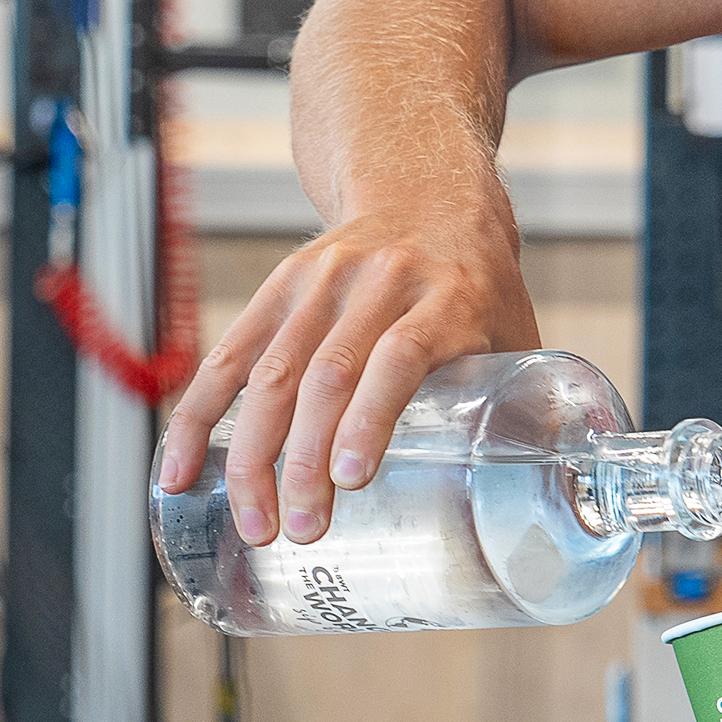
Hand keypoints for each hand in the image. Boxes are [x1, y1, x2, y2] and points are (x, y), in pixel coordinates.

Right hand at [153, 199, 536, 546]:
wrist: (427, 191)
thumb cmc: (479, 285)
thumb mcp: (515, 333)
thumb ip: (522, 407)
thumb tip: (538, 510)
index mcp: (447, 296)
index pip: (400, 353)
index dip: (371, 415)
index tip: (349, 479)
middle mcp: (379, 283)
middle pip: (328, 372)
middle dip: (304, 459)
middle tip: (301, 530)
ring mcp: (320, 283)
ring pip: (274, 370)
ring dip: (254, 453)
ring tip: (255, 523)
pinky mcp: (278, 289)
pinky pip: (229, 355)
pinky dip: (201, 416)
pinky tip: (182, 470)